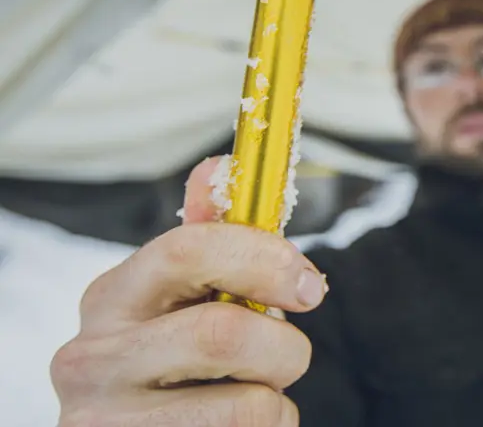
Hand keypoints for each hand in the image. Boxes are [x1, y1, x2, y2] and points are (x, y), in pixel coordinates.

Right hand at [51, 157, 326, 426]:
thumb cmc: (173, 367)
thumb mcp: (182, 301)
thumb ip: (209, 239)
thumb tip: (224, 164)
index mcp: (110, 297)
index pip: (187, 251)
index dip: (264, 259)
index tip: (308, 284)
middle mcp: (91, 357)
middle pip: (224, 333)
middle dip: (284, 346)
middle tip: (288, 356)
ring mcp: (106, 420)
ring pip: (249, 402)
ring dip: (276, 397)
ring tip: (249, 396)